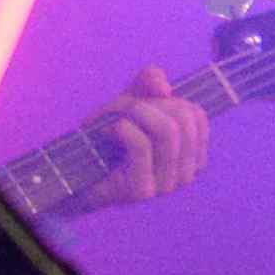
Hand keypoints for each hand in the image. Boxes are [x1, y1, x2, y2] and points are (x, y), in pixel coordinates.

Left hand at [86, 67, 211, 205]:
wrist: (77, 175)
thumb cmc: (108, 138)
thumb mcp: (131, 102)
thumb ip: (149, 83)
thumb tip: (164, 88)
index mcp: (193, 156)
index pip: (197, 116)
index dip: (168, 99)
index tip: (141, 103)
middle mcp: (186, 174)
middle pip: (183, 120)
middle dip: (149, 103)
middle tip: (120, 108)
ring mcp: (166, 185)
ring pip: (167, 130)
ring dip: (134, 112)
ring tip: (113, 118)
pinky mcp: (142, 190)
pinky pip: (142, 145)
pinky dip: (122, 128)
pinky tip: (107, 131)